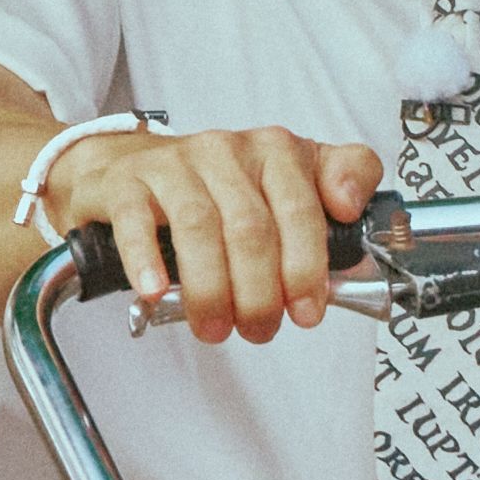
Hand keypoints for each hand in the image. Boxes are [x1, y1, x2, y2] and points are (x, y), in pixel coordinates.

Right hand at [57, 123, 384, 339]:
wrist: (132, 166)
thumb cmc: (221, 189)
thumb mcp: (292, 179)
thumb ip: (343, 183)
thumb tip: (352, 207)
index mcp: (276, 151)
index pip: (301, 209)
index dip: (306, 267)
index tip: (307, 311)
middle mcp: (227, 150)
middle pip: (251, 228)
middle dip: (259, 293)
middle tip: (258, 330)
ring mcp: (175, 163)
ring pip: (200, 227)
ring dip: (210, 290)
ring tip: (214, 328)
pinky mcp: (128, 181)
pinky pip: (137, 220)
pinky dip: (146, 260)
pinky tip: (154, 291)